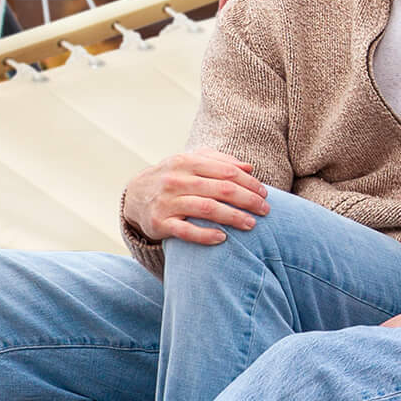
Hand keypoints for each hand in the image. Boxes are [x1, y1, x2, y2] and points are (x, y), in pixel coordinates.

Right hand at [123, 149, 270, 246]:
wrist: (134, 196)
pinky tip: (223, 239)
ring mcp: (167, 202)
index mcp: (187, 162)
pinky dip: (205, 235)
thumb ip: (220, 161)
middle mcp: (176, 180)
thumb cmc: (173, 178)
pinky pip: (186, 231)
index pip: (226, 171)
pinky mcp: (160, 223)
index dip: (249, 183)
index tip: (265, 193)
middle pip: (220, 189)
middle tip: (265, 210)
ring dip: (233, 217)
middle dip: (247, 200)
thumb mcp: (191, 163)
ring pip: (206, 208)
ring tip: (251, 224)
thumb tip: (249, 168)